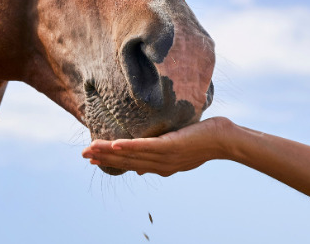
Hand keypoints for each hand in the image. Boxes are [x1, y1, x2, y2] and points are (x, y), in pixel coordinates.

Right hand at [81, 116, 236, 175]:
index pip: (131, 165)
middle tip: (84, 155)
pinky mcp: (171, 146)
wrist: (225, 141)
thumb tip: (139, 168)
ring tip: (92, 147)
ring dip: (110, 151)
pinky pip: (147, 146)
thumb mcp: (178, 151)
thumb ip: (159, 156)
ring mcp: (166, 156)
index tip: (94, 160)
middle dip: (104, 158)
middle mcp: (161, 165)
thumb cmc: (203, 141)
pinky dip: (130, 146)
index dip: (111, 162)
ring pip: (133, 155)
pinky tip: (115, 144)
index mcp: (161, 167)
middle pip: (127, 162)